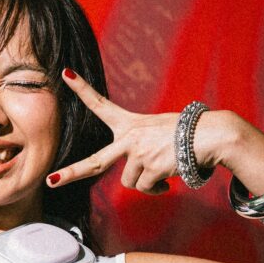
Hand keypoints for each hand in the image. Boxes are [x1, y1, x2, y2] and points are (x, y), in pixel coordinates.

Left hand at [45, 70, 188, 195]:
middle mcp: (130, 137)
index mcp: (130, 123)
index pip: (101, 105)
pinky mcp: (150, 168)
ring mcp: (138, 153)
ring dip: (146, 182)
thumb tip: (139, 180)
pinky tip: (169, 176)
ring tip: (163, 168)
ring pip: (130, 183)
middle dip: (71, 173)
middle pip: (94, 162)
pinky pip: (146, 189)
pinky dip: (157, 188)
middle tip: (51, 181)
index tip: (65, 73)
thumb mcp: (156, 133)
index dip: (82, 90)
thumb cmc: (188, 133)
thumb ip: (139, 150)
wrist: (212, 135)